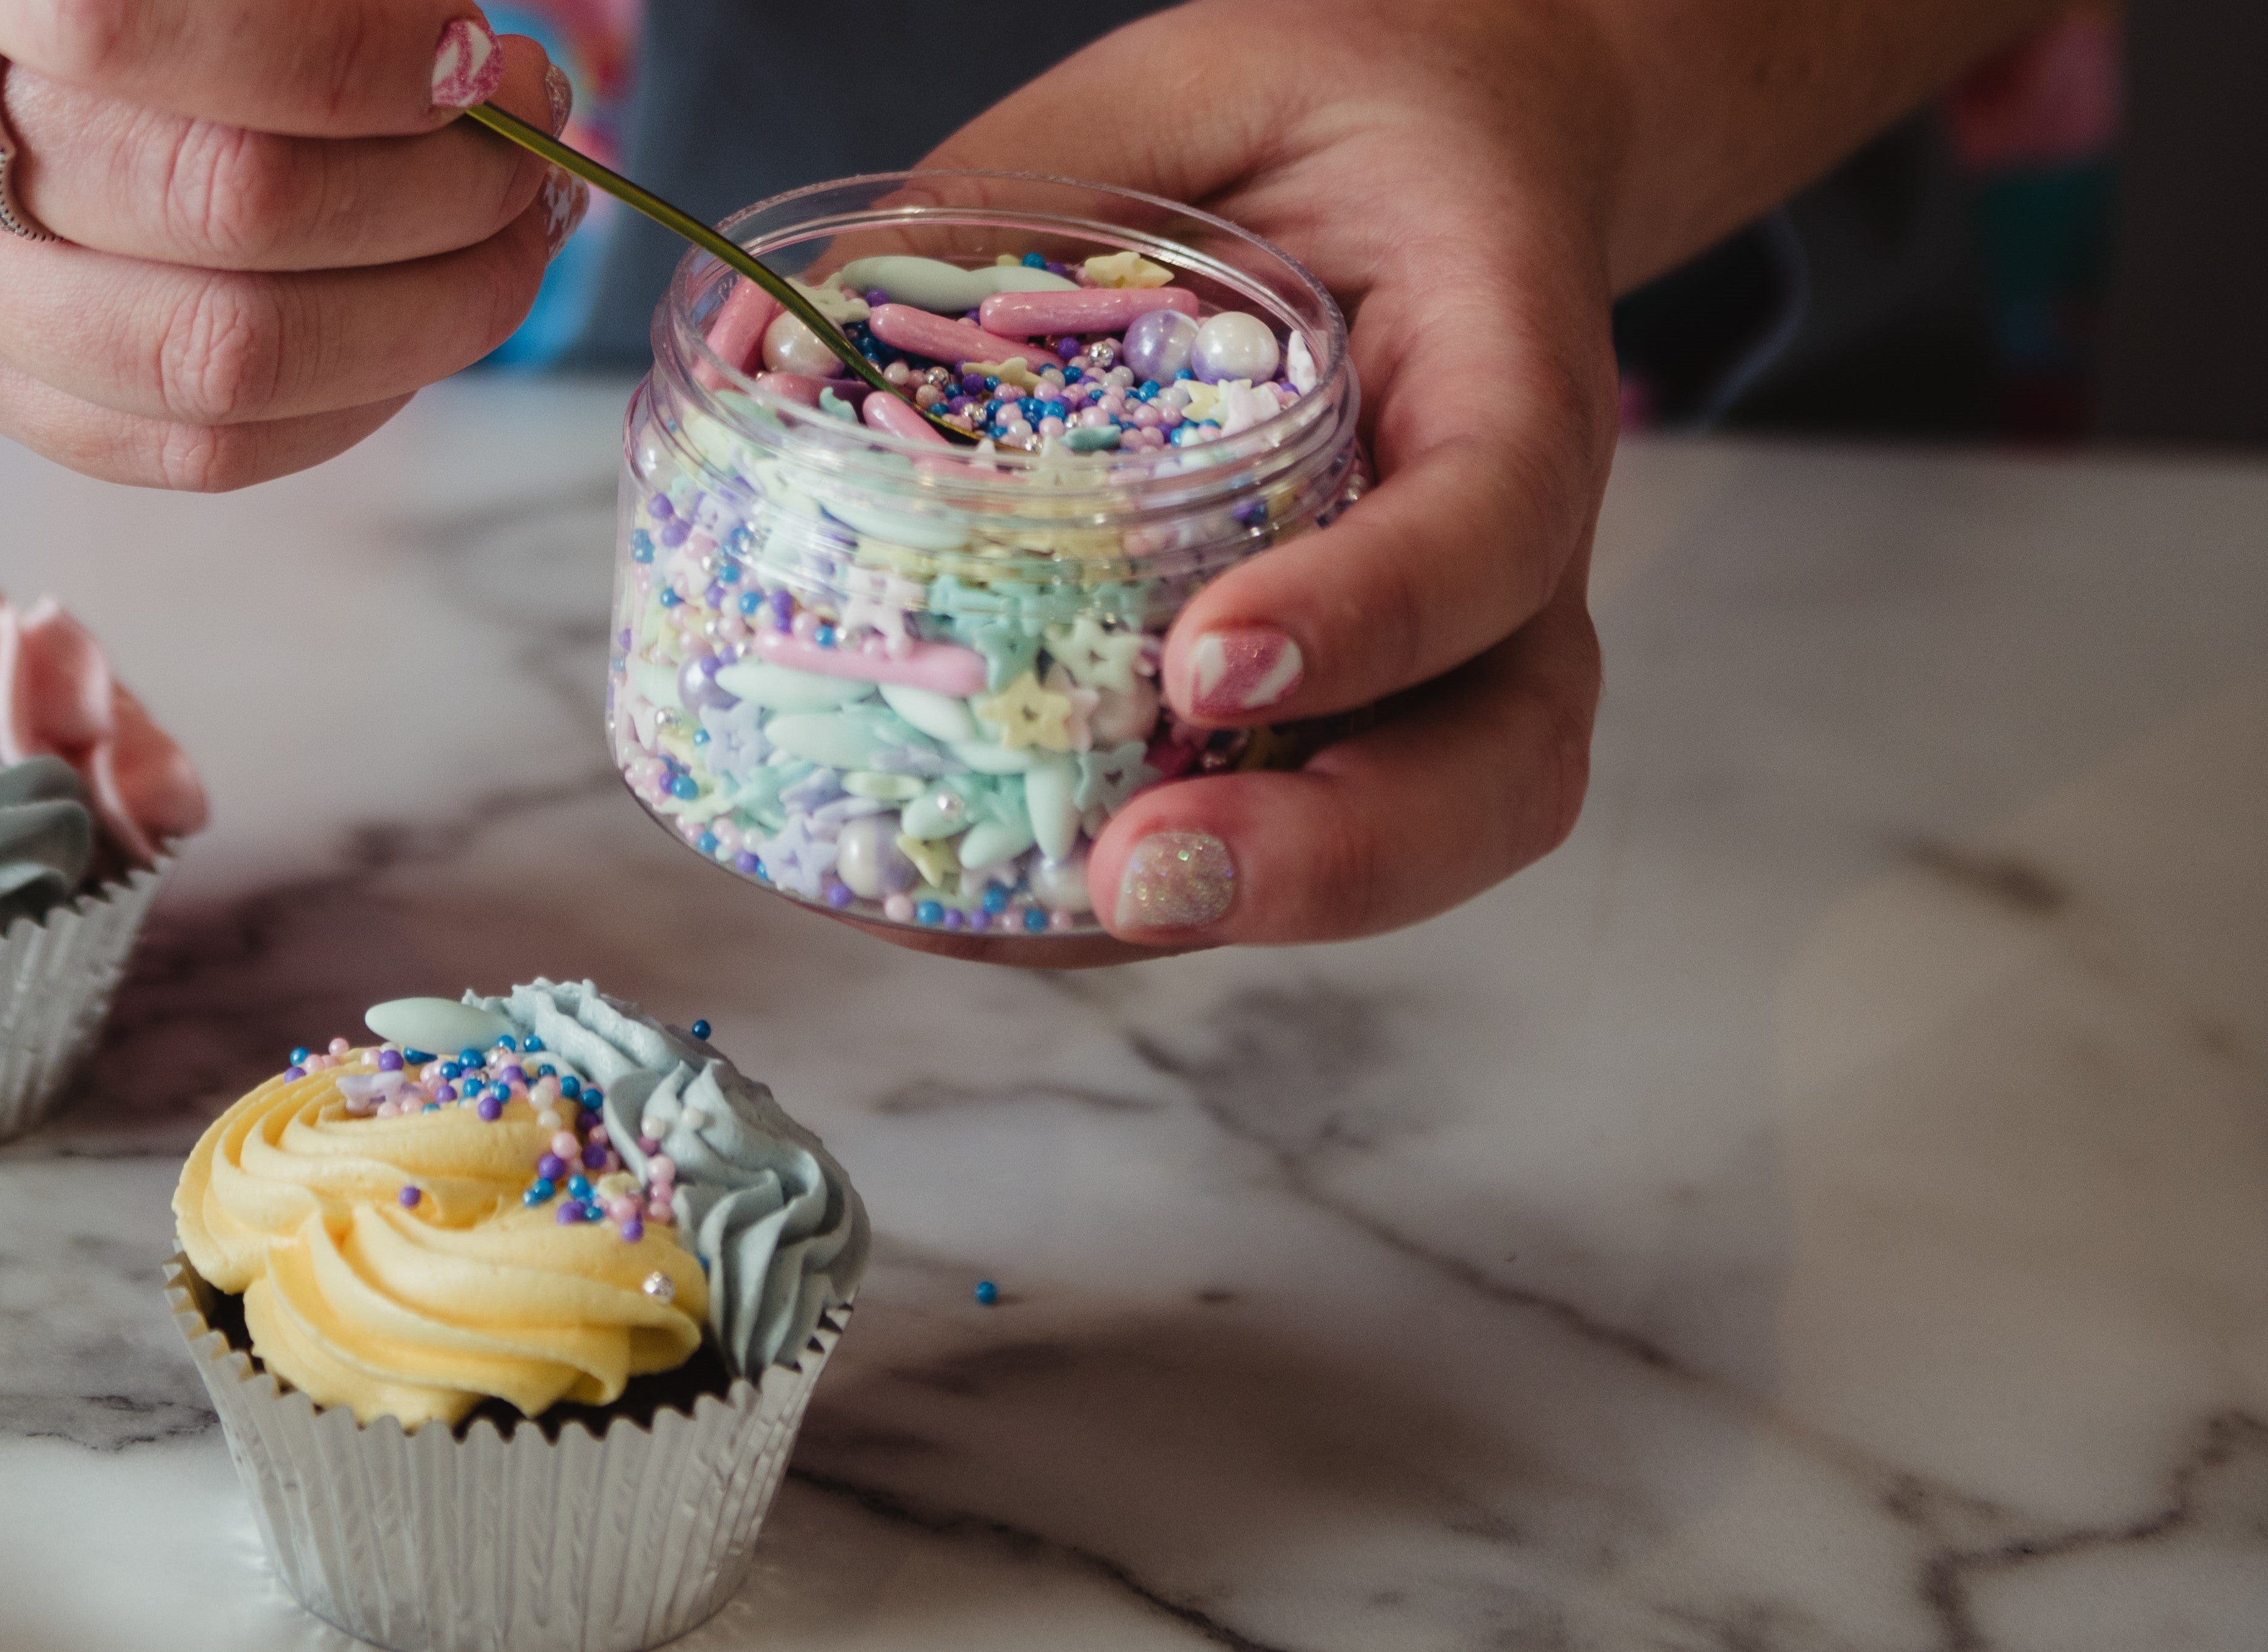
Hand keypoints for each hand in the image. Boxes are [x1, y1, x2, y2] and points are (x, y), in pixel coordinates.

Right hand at [0, 0, 582, 490]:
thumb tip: (468, 65)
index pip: (130, 29)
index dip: (346, 58)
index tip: (477, 53)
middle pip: (205, 213)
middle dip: (426, 192)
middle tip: (527, 147)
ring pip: (204, 362)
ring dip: (413, 313)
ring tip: (506, 238)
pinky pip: (173, 450)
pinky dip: (337, 406)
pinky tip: (418, 334)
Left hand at [884, 0, 1618, 963]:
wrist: (1419, 155)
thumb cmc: (1312, 125)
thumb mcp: (1184, 96)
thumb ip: (1026, 192)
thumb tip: (782, 352)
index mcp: (1507, 384)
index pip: (1492, 526)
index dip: (1374, 614)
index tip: (1212, 655)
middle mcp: (1495, 567)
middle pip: (1493, 767)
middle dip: (1328, 861)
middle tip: (1141, 876)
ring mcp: (1429, 664)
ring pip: (1403, 841)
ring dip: (1216, 909)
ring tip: (1017, 918)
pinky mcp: (1329, 710)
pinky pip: (1269, 828)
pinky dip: (1127, 894)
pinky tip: (962, 895)